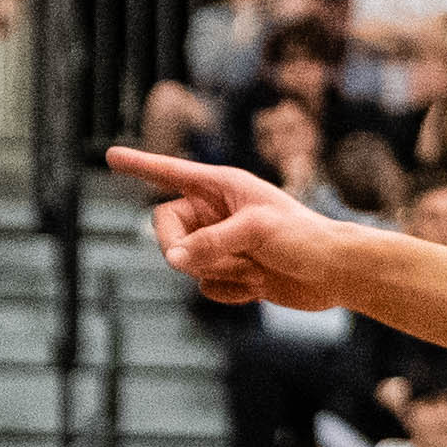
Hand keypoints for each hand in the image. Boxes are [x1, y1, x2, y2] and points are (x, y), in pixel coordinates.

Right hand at [110, 149, 349, 312]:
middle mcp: (217, 213)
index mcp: (222, 187)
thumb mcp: (256, 231)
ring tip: (256, 268)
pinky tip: (259, 287)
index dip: (140, 165)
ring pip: (186, 263)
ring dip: (218, 272)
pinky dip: (229, 291)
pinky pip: (205, 287)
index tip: (110, 155)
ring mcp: (222, 245)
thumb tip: (174, 260)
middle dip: (183, 249)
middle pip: (166, 229)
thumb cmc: (304, 239)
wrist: (336, 275)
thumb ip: (211, 241)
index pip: (170, 174)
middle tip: (211, 259)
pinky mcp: (232, 274)